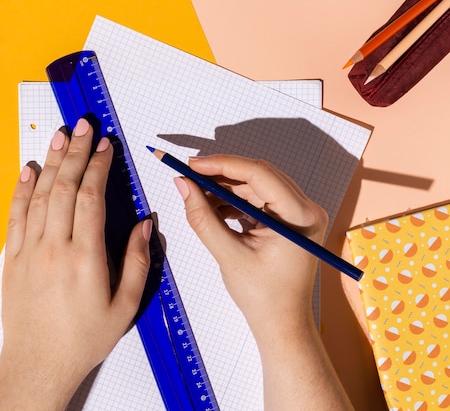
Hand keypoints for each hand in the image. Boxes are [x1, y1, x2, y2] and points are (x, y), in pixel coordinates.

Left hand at [0, 119, 151, 410]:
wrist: (38, 364)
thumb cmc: (83, 339)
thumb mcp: (125, 305)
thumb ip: (137, 261)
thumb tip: (145, 223)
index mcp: (85, 257)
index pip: (91, 197)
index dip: (98, 165)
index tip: (105, 145)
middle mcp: (54, 247)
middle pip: (65, 187)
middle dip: (75, 152)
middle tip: (83, 126)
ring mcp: (29, 250)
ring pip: (39, 195)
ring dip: (50, 162)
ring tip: (59, 135)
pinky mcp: (13, 258)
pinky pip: (16, 215)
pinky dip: (21, 189)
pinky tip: (27, 169)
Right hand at [174, 155, 353, 410]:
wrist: (281, 324)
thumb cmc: (263, 298)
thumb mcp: (228, 255)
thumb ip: (202, 218)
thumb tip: (183, 185)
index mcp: (300, 216)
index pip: (260, 174)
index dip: (222, 165)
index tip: (193, 164)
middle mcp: (305, 209)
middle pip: (258, 176)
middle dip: (221, 174)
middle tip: (188, 174)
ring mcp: (297, 214)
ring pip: (255, 187)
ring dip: (224, 188)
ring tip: (195, 194)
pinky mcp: (286, 221)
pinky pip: (256, 200)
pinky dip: (232, 201)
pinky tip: (210, 206)